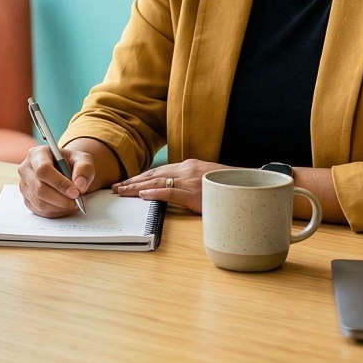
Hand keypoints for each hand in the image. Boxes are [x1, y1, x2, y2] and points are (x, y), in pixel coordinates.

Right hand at [17, 145, 101, 217]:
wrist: (66, 171)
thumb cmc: (72, 163)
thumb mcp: (83, 160)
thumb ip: (84, 169)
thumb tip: (79, 185)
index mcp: (37, 154)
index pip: (43, 170)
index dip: (59, 183)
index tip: (75, 192)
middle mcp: (26, 169)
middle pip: (39, 189)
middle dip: (61, 199)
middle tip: (77, 201)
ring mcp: (24, 185)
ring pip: (39, 202)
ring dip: (60, 207)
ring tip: (73, 204)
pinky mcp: (27, 199)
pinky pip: (40, 211)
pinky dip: (56, 212)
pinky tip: (65, 207)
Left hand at [113, 159, 228, 212]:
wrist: (246, 186)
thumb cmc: (227, 185)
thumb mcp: (206, 179)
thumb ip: (190, 181)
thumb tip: (175, 188)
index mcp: (189, 166)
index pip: (159, 171)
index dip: (141, 177)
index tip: (127, 182)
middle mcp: (186, 170)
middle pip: (153, 175)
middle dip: (133, 181)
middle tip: (116, 187)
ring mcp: (190, 181)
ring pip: (157, 182)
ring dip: (136, 187)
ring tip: (121, 191)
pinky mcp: (195, 194)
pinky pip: (171, 193)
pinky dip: (155, 193)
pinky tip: (143, 195)